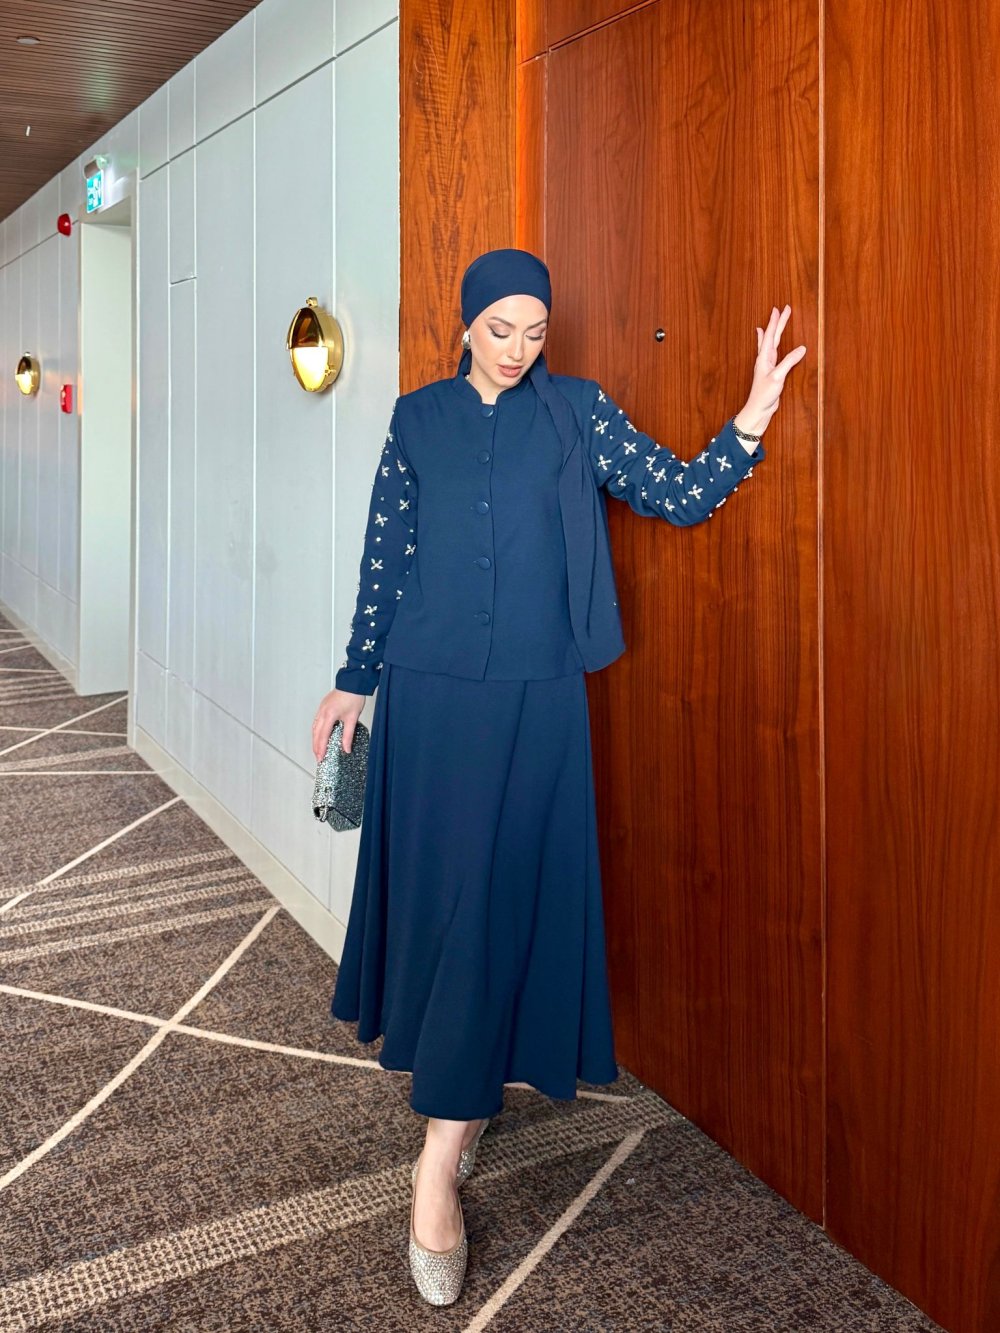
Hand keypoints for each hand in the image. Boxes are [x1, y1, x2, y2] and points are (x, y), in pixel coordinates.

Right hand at [312, 688, 365, 761]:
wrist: (353, 683)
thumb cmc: (353, 697)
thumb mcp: (352, 718)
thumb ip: (348, 735)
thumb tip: (346, 748)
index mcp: (329, 715)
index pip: (323, 736)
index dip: (321, 748)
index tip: (321, 758)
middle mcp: (323, 712)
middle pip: (316, 733)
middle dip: (316, 746)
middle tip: (318, 757)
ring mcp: (321, 709)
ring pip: (315, 727)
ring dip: (315, 739)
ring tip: (317, 749)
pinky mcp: (323, 707)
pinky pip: (316, 721)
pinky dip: (316, 731)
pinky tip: (319, 735)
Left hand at [733, 305, 805, 438]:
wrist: (758, 410)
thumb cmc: (764, 394)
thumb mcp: (778, 377)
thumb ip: (789, 362)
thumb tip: (802, 349)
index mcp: (764, 358)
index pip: (771, 335)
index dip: (776, 322)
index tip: (779, 309)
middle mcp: (764, 359)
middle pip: (772, 336)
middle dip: (778, 322)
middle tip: (783, 309)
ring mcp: (767, 365)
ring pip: (771, 343)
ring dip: (774, 331)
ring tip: (774, 320)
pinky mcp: (771, 371)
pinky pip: (772, 353)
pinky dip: (770, 345)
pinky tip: (768, 343)